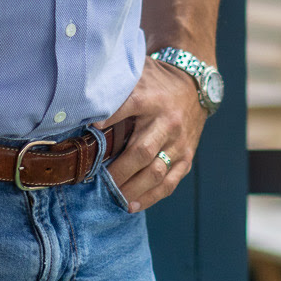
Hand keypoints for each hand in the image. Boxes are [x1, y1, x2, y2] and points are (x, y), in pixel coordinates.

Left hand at [95, 56, 206, 212]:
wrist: (196, 86)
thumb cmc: (158, 82)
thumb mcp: (139, 75)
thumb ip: (117, 88)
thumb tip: (83, 103)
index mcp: (153, 98)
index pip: (131, 106)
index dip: (110, 117)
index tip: (91, 130)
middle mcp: (168, 122)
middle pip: (142, 151)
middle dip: (118, 171)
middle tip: (95, 182)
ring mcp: (179, 143)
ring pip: (156, 172)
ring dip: (132, 188)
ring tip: (112, 198)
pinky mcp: (187, 157)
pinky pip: (170, 183)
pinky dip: (150, 197)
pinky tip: (131, 205)